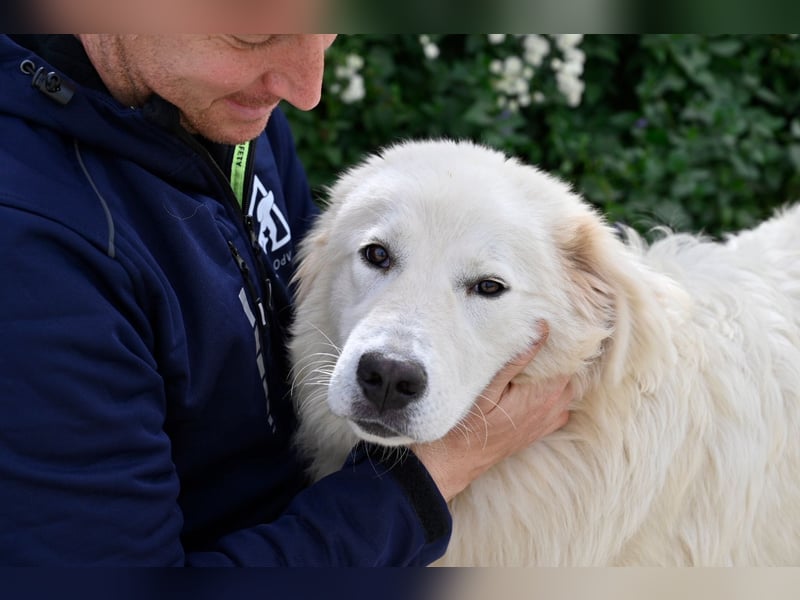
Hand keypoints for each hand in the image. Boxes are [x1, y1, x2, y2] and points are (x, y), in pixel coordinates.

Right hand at [412, 324, 571, 501]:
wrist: (458, 460)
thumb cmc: (469, 422)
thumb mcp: (488, 386)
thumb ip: (517, 359)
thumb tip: (542, 329)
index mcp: (542, 396)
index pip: (570, 364)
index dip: (566, 346)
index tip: (556, 329)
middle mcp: (551, 410)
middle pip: (571, 377)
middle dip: (563, 360)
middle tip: (547, 342)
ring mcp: (547, 422)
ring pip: (567, 393)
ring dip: (559, 378)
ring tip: (543, 361)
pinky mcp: (539, 430)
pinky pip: (560, 409)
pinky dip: (556, 395)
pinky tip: (538, 386)